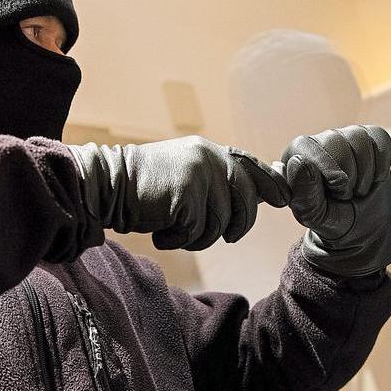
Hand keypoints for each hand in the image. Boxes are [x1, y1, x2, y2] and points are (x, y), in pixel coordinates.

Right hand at [68, 136, 290, 250]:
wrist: (107, 185)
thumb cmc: (145, 189)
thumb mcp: (186, 177)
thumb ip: (217, 181)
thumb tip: (259, 193)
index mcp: (210, 151)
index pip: (251, 166)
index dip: (270, 185)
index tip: (283, 200)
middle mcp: (208, 157)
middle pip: (245, 201)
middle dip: (236, 226)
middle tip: (223, 236)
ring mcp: (199, 174)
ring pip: (220, 223)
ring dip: (197, 237)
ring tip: (173, 227)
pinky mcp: (187, 194)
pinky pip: (197, 231)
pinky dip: (178, 240)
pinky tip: (161, 230)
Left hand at [281, 125, 390, 276]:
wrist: (363, 226)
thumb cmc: (331, 218)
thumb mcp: (314, 215)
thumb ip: (303, 192)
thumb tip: (300, 161)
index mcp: (295, 158)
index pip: (307, 150)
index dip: (327, 171)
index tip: (336, 191)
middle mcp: (317, 143)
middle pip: (336, 142)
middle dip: (347, 177)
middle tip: (345, 195)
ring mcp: (342, 137)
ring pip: (358, 138)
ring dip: (365, 173)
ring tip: (358, 188)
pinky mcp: (368, 137)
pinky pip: (380, 140)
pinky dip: (381, 164)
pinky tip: (374, 177)